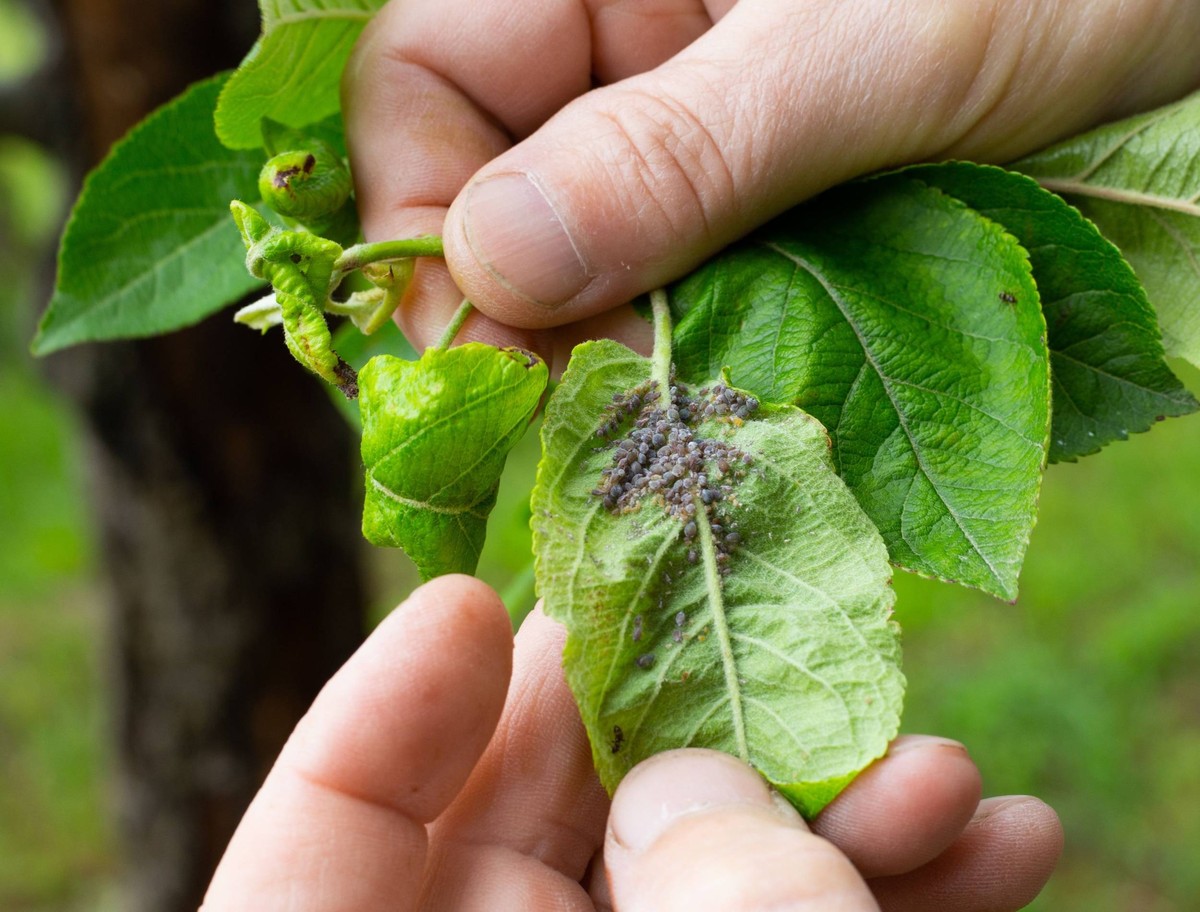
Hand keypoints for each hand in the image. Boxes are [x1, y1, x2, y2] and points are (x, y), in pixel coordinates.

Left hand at [201, 575, 1061, 909]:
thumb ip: (671, 897)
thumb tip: (687, 772)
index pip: (321, 847)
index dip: (380, 716)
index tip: (481, 597)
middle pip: (543, 821)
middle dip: (681, 722)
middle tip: (779, 632)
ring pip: (691, 868)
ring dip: (830, 806)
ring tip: (939, 763)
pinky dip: (881, 890)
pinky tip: (988, 843)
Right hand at [343, 0, 1199, 365]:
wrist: (1197, 2)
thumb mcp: (864, 53)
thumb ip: (676, 153)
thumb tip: (490, 266)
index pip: (421, 82)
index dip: (421, 225)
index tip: (483, 366)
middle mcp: (621, 40)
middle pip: (486, 187)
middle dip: (519, 316)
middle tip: (584, 427)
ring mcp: (683, 127)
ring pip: (579, 255)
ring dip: (606, 348)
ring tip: (655, 424)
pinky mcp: (747, 199)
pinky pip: (670, 284)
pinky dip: (681, 349)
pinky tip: (709, 397)